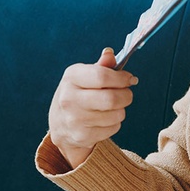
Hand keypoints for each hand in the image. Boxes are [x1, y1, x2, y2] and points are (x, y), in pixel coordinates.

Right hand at [48, 48, 138, 167]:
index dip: (121, 78)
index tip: (129, 79)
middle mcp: (69, 99)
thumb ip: (101, 65)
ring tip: (113, 106)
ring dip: (121, 109)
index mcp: (71, 77)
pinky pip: (113, 128)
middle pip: (111, 98)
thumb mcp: (84, 75)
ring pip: (116, 114)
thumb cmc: (78, 93)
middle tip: (126, 93)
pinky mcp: (82, 136)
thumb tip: (110, 53)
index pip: (102, 76)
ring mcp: (74, 120)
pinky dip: (115, 123)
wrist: (60, 124)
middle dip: (126, 95)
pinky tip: (105, 119)